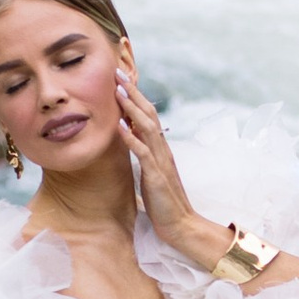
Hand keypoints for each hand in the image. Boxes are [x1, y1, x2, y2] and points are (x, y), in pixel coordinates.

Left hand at [113, 67, 229, 269]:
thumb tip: (130, 147)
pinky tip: (120, 127)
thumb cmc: (164, 204)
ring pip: (147, 128)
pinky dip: (131, 138)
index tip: (120, 81)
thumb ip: (143, 159)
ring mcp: (160, 162)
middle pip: (149, 114)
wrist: (181, 225)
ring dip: (131, 109)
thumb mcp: (151, 176)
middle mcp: (162, 151)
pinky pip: (142, 153)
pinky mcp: (156, 176)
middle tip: (117, 73)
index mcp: (160, 150)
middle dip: (132, 93)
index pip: (149, 117)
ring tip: (118, 92)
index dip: (135, 97)